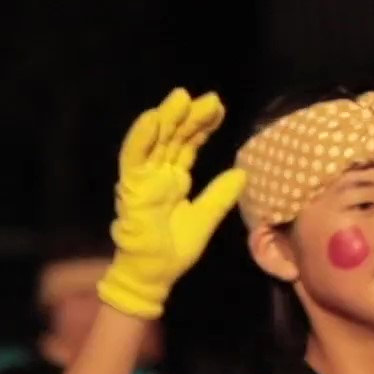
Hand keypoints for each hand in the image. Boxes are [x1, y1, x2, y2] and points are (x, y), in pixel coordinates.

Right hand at [96, 88, 244, 319]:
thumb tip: (243, 174)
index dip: (202, 126)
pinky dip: (140, 138)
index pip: (188, 145)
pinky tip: (152, 118)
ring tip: (182, 98)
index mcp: (173, 180)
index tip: (219, 109)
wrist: (153, 275)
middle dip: (188, 116)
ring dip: (166, 119)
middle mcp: (157, 174)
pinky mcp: (131, 187)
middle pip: (173, 138)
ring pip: (154, 141)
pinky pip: (133, 158)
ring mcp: (142, 179)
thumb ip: (220, 196)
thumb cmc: (174, 251)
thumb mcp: (205, 219)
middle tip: (210, 99)